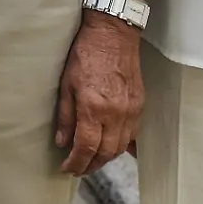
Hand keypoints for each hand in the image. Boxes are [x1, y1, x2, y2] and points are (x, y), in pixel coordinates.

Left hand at [55, 13, 143, 176]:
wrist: (113, 35)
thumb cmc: (86, 54)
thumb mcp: (66, 83)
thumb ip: (65, 115)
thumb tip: (62, 141)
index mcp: (94, 107)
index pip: (86, 147)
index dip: (76, 162)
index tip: (67, 168)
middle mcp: (116, 113)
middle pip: (106, 153)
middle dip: (91, 165)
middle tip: (78, 168)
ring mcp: (131, 111)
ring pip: (121, 147)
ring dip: (107, 158)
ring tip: (92, 160)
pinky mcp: (140, 105)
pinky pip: (133, 135)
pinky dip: (122, 145)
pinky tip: (112, 147)